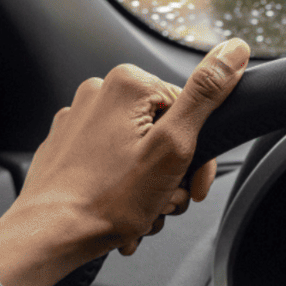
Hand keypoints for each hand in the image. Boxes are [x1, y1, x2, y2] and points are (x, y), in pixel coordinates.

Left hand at [0, 39, 249, 285]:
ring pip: (139, 153)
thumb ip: (206, 95)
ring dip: (149, 189)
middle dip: (172, 176)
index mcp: (128, 84)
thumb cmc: (107, 200)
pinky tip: (121, 211)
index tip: (192, 187)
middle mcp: (98, 93)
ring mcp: (78, 120)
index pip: (191, 113)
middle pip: (164, 134)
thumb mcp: (173, 146)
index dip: (200, 158)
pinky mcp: (66, 147)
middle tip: (163, 202)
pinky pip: (110, 165)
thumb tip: (234, 50)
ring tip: (140, 212)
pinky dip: (122, 189)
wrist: (50, 234)